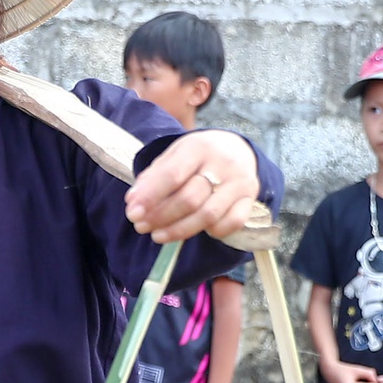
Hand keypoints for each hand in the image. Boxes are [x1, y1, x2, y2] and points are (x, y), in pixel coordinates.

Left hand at [125, 131, 259, 243]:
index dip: (150, 197)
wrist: (238, 148)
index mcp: (199, 147)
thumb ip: (154, 176)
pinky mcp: (250, 199)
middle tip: (141, 227)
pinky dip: (212, 232)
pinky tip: (193, 230)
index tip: (132, 213)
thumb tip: (133, 202)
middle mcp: (223, 163)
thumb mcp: (175, 155)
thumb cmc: (199, 155)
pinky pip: (232, 223)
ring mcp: (240, 183)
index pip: (172, 175)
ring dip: (179, 230)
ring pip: (208, 215)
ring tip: (158, 235)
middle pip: (189, 199)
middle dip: (161, 216)